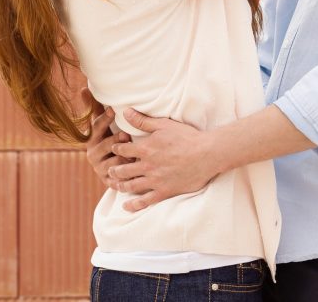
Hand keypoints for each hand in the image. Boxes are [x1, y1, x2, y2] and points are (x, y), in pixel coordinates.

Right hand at [82, 89, 130, 188]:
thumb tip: (83, 88)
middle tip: (125, 135)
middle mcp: (93, 154)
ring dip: (123, 158)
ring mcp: (100, 168)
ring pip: (112, 162)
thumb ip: (95, 108)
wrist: (111, 168)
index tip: (112, 110)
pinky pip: (118, 178)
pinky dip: (126, 174)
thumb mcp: (103, 125)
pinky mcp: (108, 181)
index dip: (104, 119)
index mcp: (92, 138)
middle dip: (114, 140)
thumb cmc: (108, 139)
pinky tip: (135, 171)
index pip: (96, 127)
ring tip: (133, 155)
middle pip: (104, 145)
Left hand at [106, 108, 222, 211]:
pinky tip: (126, 206)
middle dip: (114, 170)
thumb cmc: (187, 137)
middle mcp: (147, 166)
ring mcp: (155, 180)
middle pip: (123, 170)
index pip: (122, 150)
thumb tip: (125, 112)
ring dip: (120, 185)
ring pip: (130, 185)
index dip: (116, 149)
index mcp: (146, 149)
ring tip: (114, 185)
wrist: (207, 154)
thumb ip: (143, 121)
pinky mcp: (164, 191)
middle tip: (110, 170)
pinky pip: (145, 201)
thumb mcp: (164, 124)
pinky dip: (134, 204)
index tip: (114, 149)